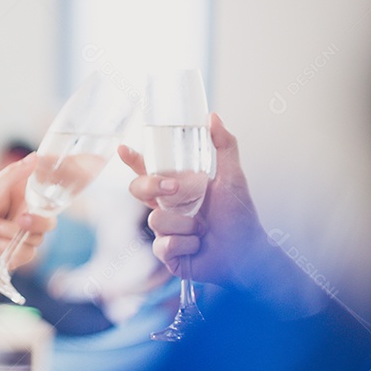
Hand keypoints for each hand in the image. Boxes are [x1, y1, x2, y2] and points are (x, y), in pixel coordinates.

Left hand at [0, 153, 55, 285]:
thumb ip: (14, 174)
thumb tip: (36, 156)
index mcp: (21, 198)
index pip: (46, 198)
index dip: (50, 200)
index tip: (44, 201)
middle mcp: (24, 216)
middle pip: (48, 221)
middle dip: (35, 222)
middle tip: (20, 219)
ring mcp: (22, 236)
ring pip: (37, 238)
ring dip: (11, 233)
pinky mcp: (19, 254)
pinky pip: (28, 253)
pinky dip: (10, 248)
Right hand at [120, 113, 325, 318]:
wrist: (247, 254)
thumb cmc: (240, 217)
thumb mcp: (232, 177)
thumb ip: (224, 146)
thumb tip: (212, 116)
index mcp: (177, 188)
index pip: (148, 170)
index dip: (133, 159)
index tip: (123, 148)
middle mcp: (166, 207)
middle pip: (138, 189)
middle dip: (152, 186)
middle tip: (173, 189)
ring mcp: (163, 230)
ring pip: (156, 219)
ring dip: (185, 224)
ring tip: (203, 230)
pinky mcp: (165, 253)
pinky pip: (164, 244)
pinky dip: (187, 244)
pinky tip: (199, 246)